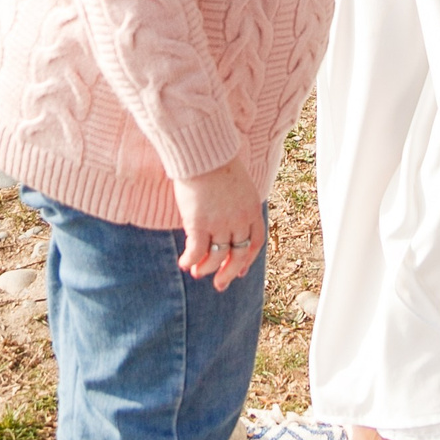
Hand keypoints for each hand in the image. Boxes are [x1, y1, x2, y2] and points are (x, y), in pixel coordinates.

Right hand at [173, 155, 265, 291]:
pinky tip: (184, 263)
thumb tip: (225, 219)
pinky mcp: (200, 224)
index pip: (256, 241)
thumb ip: (236, 204)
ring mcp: (221, 223)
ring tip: (197, 273)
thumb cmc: (216, 163)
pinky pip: (197, 252)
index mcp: (252, 208)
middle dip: (229, 273)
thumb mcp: (237, 184)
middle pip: (239, 254)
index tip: (239, 271)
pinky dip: (190, 260)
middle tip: (220, 285)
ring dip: (207, 269)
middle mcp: (240, 219)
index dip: (248, 259)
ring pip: (217, 257)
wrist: (203, 154)